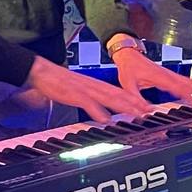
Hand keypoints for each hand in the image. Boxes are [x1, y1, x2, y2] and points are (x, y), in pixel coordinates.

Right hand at [22, 55, 147, 121]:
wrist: (42, 71)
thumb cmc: (59, 83)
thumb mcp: (80, 91)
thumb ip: (93, 101)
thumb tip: (104, 114)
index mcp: (96, 85)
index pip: (119, 92)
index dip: (135, 99)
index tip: (147, 107)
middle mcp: (94, 86)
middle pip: (119, 95)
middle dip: (136, 104)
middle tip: (149, 111)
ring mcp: (85, 90)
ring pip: (108, 98)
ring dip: (124, 107)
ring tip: (136, 114)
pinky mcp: (74, 94)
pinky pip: (88, 104)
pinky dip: (98, 112)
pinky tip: (106, 120)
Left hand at [113, 46, 191, 109]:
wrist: (128, 54)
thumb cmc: (129, 68)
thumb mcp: (128, 85)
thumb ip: (136, 99)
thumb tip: (145, 112)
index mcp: (160, 77)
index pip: (179, 88)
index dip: (191, 96)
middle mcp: (168, 75)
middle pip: (191, 84)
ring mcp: (170, 74)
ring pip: (191, 82)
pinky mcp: (170, 75)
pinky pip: (186, 82)